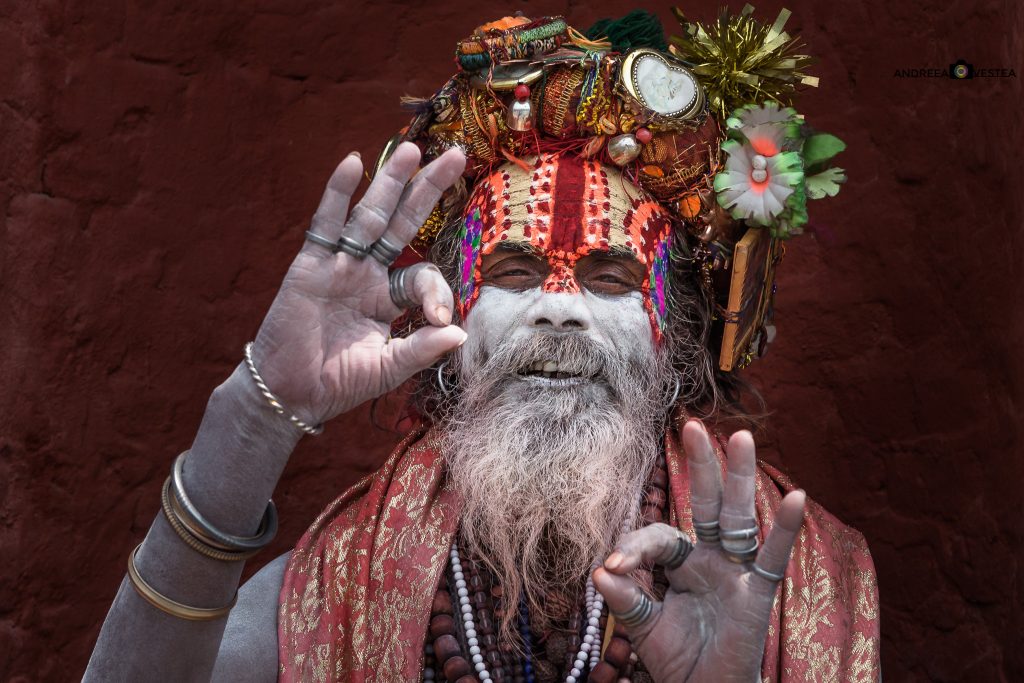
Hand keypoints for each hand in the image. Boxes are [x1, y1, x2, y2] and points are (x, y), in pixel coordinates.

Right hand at [250, 143, 467, 424]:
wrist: (292, 394)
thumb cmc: (340, 383)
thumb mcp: (389, 368)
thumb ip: (422, 349)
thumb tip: (460, 334)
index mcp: (390, 297)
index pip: (423, 275)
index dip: (438, 293)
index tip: (440, 320)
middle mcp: (368, 273)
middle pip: (403, 223)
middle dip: (428, 190)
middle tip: (454, 156)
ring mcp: (340, 265)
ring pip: (370, 215)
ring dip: (390, 181)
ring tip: (411, 149)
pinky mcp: (311, 265)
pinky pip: (327, 222)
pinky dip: (337, 193)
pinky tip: (353, 163)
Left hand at [593, 421, 804, 682]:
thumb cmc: (677, 660)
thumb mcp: (642, 626)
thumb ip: (624, 599)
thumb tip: (597, 572)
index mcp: (680, 561)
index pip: (658, 536)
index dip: (635, 547)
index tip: (612, 568)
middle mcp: (710, 558)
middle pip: (706, 504)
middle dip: (700, 466)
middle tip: (691, 425)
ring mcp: (736, 572)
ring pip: (738, 517)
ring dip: (739, 478)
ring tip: (741, 438)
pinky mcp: (758, 594)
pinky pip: (774, 557)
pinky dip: (785, 529)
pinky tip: (796, 496)